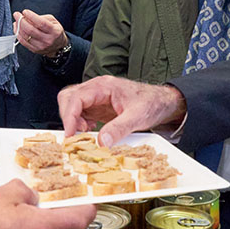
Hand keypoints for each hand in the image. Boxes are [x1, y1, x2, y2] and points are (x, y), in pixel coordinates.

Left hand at [14, 9, 67, 55]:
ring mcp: (41, 46)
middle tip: (17, 14)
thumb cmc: (55, 31)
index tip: (25, 11)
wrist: (58, 46)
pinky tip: (17, 29)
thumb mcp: (53, 21)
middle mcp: (48, 40)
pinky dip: (18, 34)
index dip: (31, 16)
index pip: (41, 23)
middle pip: (31, 30)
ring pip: (25, 36)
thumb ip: (41, 18)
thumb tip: (27, 17)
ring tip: (16, 21)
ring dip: (18, 27)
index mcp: (54, 31)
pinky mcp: (35, 50)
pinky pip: (23, 42)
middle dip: (21, 21)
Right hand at [58, 76, 186, 146]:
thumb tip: (101, 142)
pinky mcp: (98, 106)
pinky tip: (90, 132)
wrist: (161, 102)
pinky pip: (80, 112)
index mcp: (103, 86)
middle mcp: (96, 89)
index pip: (76, 97)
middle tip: (76, 135)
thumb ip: (119, 128)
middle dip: (68, 117)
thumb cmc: (151, 103)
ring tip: (84, 134)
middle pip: (68, 97)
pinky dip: (79, 123)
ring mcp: (96, 97)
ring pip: (71, 104)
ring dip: (73, 120)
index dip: (69, 116)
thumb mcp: (137, 117)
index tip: (70, 134)